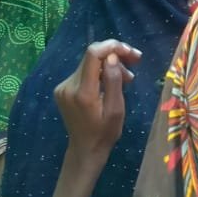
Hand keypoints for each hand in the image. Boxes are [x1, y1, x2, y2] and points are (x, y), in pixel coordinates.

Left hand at [54, 40, 140, 156]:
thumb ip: (113, 81)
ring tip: (126, 79)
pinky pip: (84, 72)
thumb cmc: (105, 132)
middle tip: (134, 65)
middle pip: (91, 57)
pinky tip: (110, 83)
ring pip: (89, 64)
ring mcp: (63, 87)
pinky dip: (99, 73)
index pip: (93, 54)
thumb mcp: (116, 110)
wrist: (85, 149)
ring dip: (108, 66)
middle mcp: (68, 86)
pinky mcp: (63, 89)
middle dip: (115, 56)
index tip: (131, 53)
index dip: (112, 47)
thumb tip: (112, 57)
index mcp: (82, 92)